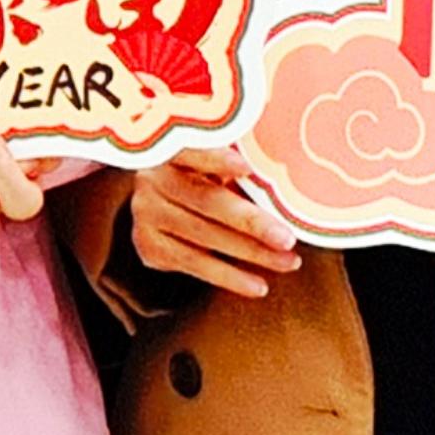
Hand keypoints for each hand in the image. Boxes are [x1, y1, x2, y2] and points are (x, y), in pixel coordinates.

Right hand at [125, 144, 299, 291]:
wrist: (167, 205)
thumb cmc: (208, 177)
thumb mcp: (220, 163)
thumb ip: (241, 167)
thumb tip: (286, 181)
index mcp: (174, 149)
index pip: (192, 151)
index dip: (217, 159)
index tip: (248, 168)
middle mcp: (151, 180)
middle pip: (206, 201)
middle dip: (252, 223)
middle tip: (288, 239)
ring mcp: (146, 215)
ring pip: (204, 237)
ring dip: (251, 253)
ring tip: (288, 263)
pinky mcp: (149, 246)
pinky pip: (194, 265)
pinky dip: (230, 277)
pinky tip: (258, 285)